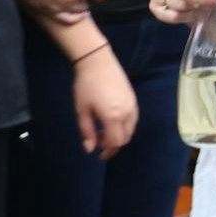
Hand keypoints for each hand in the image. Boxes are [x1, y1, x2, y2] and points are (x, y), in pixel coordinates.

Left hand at [72, 45, 136, 159]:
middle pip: (125, 138)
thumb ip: (86, 131)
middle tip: (98, 142)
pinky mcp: (133, 99)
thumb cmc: (86, 86)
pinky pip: (132, 119)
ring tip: (103, 131)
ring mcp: (133, 106)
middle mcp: (127, 113)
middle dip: (112, 144)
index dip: (107, 151)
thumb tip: (90, 149)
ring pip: (130, 129)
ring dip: (118, 135)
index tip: (98, 155)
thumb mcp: (82, 110)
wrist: (98, 62)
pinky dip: (123, 126)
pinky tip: (111, 121)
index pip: (115, 142)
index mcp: (113, 117)